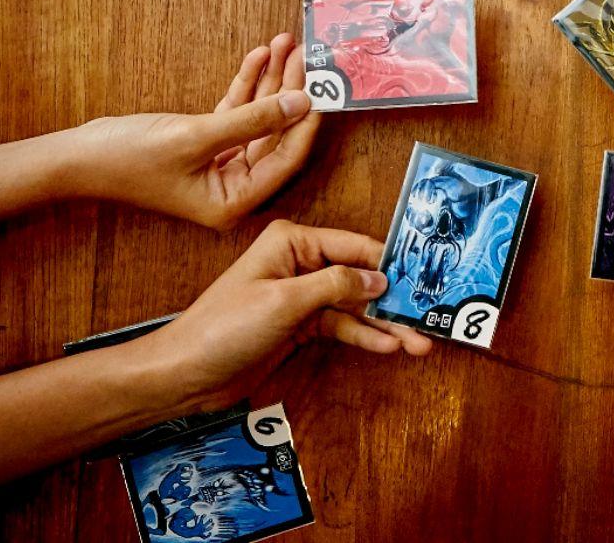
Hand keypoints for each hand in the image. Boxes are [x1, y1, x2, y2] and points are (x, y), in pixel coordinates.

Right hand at [69, 34, 319, 228]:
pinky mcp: (203, 144)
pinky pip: (235, 113)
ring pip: (257, 119)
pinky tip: (259, 57)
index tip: (322, 87)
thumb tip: (300, 102)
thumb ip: (251, 120)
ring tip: (285, 44)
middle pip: (275, 135)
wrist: (76, 158)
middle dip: (290, 91)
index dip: (306, 122)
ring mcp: (218, 165)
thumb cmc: (128, 160)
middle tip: (304, 54)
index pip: (286, 159)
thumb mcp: (195, 136)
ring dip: (271, 81)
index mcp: (233, 201)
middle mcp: (231, 187)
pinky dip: (246, 86)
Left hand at [139, 220, 431, 411]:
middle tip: (427, 317)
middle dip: (394, 300)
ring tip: (417, 342)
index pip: (354, 246)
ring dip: (386, 324)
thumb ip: (335, 286)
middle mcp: (300, 263)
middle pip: (360, 278)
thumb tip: (378, 280)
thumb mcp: (284, 301)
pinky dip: (365, 337)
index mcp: (292, 242)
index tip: (423, 278)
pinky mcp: (300, 325)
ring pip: (356, 307)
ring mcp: (302, 296)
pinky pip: (342, 327)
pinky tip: (387, 347)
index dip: (390, 263)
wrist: (187, 373)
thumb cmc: (222, 328)